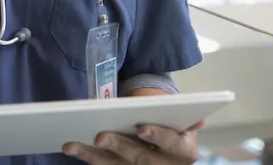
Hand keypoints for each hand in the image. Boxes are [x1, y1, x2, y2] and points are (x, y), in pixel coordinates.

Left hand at [63, 121, 202, 164]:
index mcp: (184, 151)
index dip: (158, 136)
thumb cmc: (168, 121)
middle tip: (100, 136)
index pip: (172, 144)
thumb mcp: (176, 115)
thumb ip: (180, 113)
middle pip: (141, 159)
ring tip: (72, 145)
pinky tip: (72, 149)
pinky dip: (88, 158)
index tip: (141, 128)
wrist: (163, 136)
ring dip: (93, 156)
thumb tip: (200, 119)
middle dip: (119, 147)